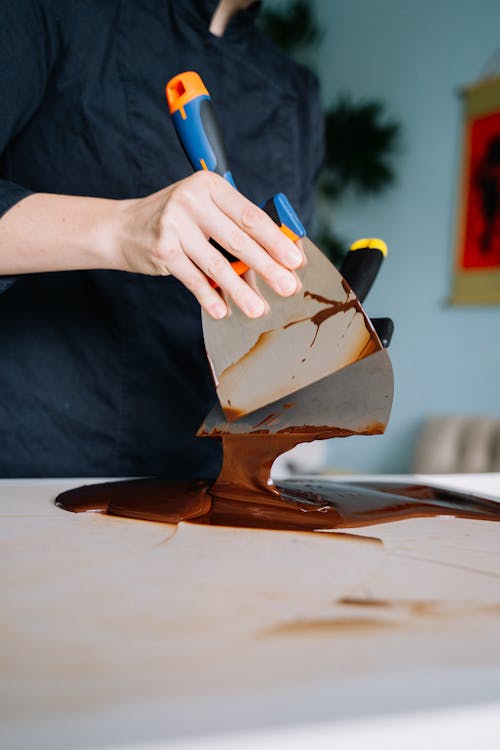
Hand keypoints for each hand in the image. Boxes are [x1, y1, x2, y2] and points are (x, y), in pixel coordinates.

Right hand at [114, 172, 303, 318]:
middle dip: (267, 267)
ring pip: (217, 264)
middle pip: (239, 240)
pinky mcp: (162, 250)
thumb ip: (234, 224)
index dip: (276, 240)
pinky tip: (223, 310)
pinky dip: (209, 297)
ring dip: (241, 290)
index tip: (294, 260)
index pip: (250, 216)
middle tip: (287, 286)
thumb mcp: (204, 208)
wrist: (122, 228)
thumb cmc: (174, 220)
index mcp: (209, 186)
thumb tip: (276, 255)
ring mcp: (175, 225)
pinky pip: (193, 279)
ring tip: (258, 308)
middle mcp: (192, 201)